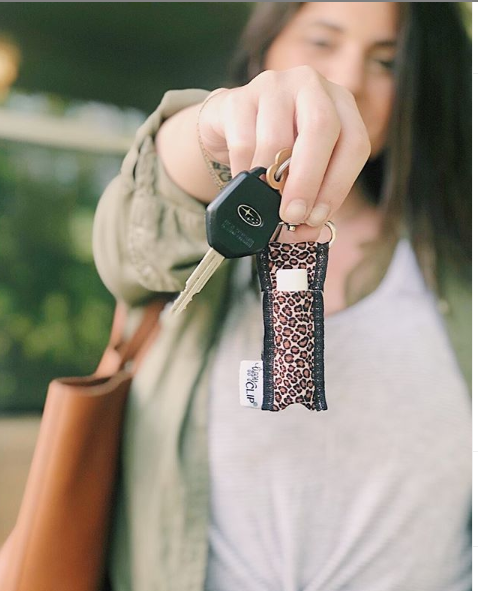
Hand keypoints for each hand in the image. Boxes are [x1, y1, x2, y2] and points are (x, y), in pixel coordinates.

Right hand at [198, 66, 370, 240]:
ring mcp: (274, 86)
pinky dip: (244, 173)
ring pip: (277, 138)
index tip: (316, 218)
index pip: (354, 143)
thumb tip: (307, 232)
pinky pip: (243, 142)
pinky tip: (244, 184)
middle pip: (321, 129)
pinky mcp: (239, 97)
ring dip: (270, 181)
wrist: (230, 125)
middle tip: (292, 215)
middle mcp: (312, 87)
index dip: (338, 186)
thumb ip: (310, 204)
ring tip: (265, 202)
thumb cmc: (276, 153)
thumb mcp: (301, 175)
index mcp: (341, 106)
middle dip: (307, 181)